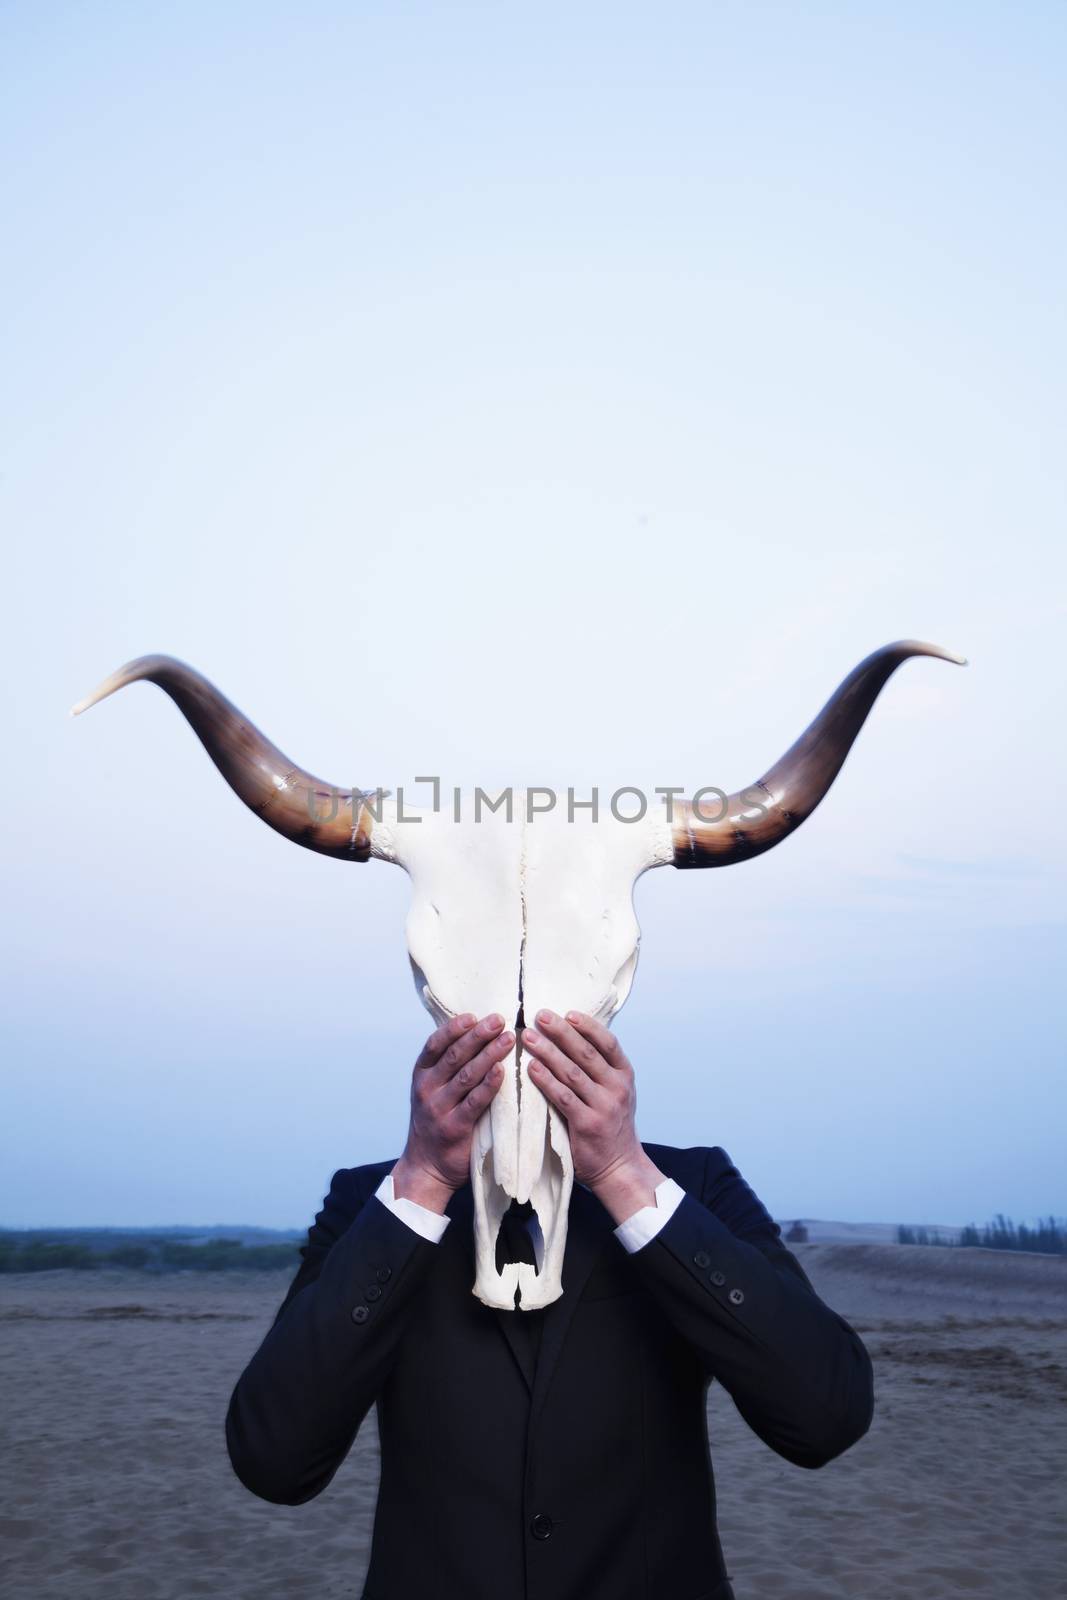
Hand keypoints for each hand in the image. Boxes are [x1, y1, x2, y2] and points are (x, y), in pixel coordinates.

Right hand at [391, 1013, 513, 1213]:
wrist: (426, 1167)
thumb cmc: (437, 1122)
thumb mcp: (432, 1090)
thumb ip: (448, 1067)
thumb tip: (478, 1032)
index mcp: (421, 1075)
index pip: (435, 1044)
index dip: (454, 1028)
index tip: (474, 1015)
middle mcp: (426, 1089)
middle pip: (454, 1055)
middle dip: (478, 1035)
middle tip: (500, 1019)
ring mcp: (439, 1109)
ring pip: (466, 1075)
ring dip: (489, 1054)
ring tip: (509, 1039)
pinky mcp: (455, 1128)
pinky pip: (474, 1102)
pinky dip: (489, 1085)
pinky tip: (503, 1071)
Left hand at [523, 1011, 665, 1223]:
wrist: (619, 1167)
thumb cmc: (611, 1125)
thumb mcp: (616, 1092)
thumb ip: (601, 1069)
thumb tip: (572, 1036)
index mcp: (625, 1075)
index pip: (608, 1042)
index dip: (588, 1026)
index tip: (568, 1012)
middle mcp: (617, 1087)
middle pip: (586, 1053)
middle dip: (561, 1032)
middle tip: (540, 1015)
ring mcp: (604, 1106)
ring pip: (572, 1072)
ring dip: (548, 1052)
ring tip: (529, 1037)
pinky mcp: (587, 1124)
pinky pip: (563, 1097)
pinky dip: (546, 1080)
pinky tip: (531, 1068)